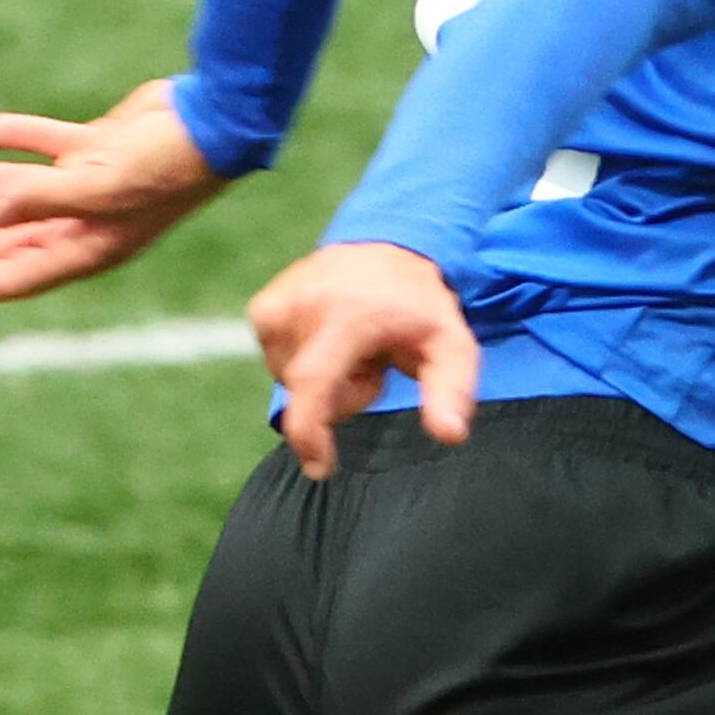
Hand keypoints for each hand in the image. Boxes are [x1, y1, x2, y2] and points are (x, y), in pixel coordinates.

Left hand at [0, 76, 227, 307]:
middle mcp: (86, 223)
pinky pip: (43, 145)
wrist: (218, 120)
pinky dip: (11, 138)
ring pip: (15, 190)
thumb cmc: (166, 164)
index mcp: (89, 247)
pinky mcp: (99, 146)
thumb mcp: (102, 184)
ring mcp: (91, 184)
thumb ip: (43, 196)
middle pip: (6, 244)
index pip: (15, 275)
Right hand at [248, 241, 478, 478]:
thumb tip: (449, 435)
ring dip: (324, 378)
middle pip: (311, 394)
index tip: (319, 467)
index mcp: (347, 314)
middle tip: (375, 362)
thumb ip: (452, 390)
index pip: (313, 382)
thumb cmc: (420, 307)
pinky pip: (276, 363)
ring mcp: (276, 305)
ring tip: (352, 344)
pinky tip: (329, 336)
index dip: (309, 433)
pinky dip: (302, 361)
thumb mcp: (451, 346)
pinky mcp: (262, 308)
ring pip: (290, 381)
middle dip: (343, 395)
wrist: (387, 247)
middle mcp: (304, 305)